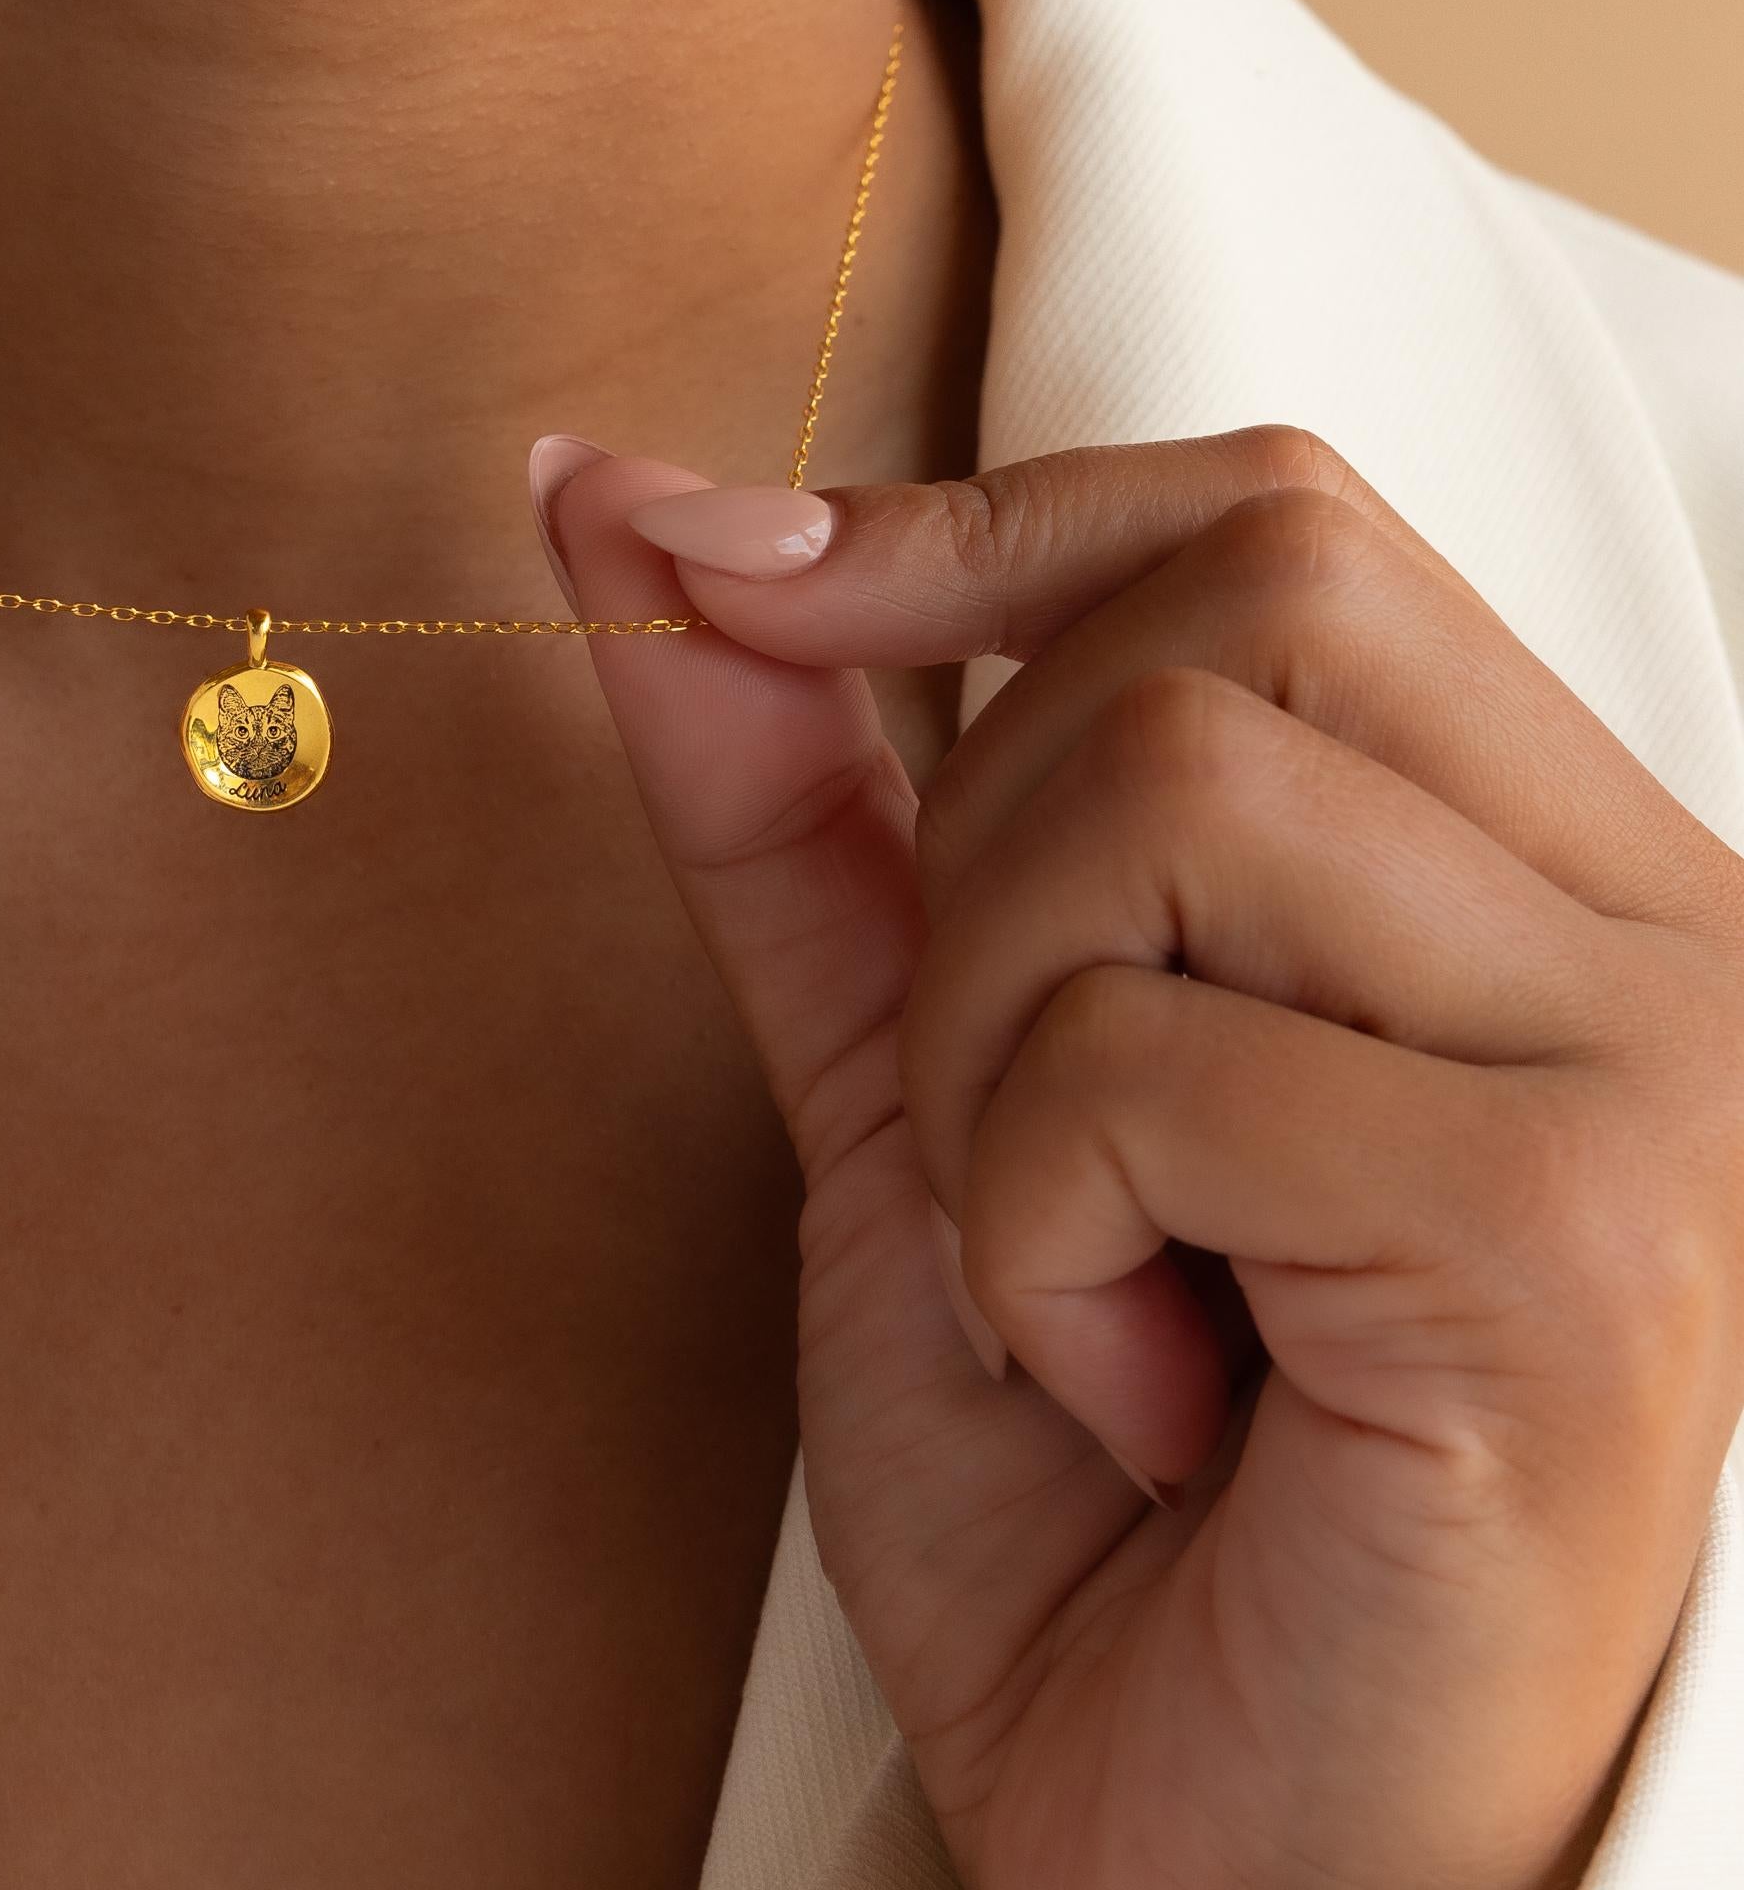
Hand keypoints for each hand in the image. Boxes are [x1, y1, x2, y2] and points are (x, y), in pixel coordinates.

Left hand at [537, 425, 1743, 1889]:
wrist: (1221, 1873)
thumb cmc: (1107, 1510)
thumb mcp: (919, 1081)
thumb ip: (798, 800)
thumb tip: (630, 517)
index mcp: (1535, 867)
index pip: (1271, 516)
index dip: (976, 518)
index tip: (721, 564)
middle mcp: (1655, 932)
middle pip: (1237, 590)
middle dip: (988, 842)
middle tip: (1010, 1122)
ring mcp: (1655, 1078)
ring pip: (1165, 791)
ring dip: (994, 1054)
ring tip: (1080, 1282)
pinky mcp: (1580, 1244)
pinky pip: (1146, 1061)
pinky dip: (1029, 1229)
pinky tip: (1144, 1394)